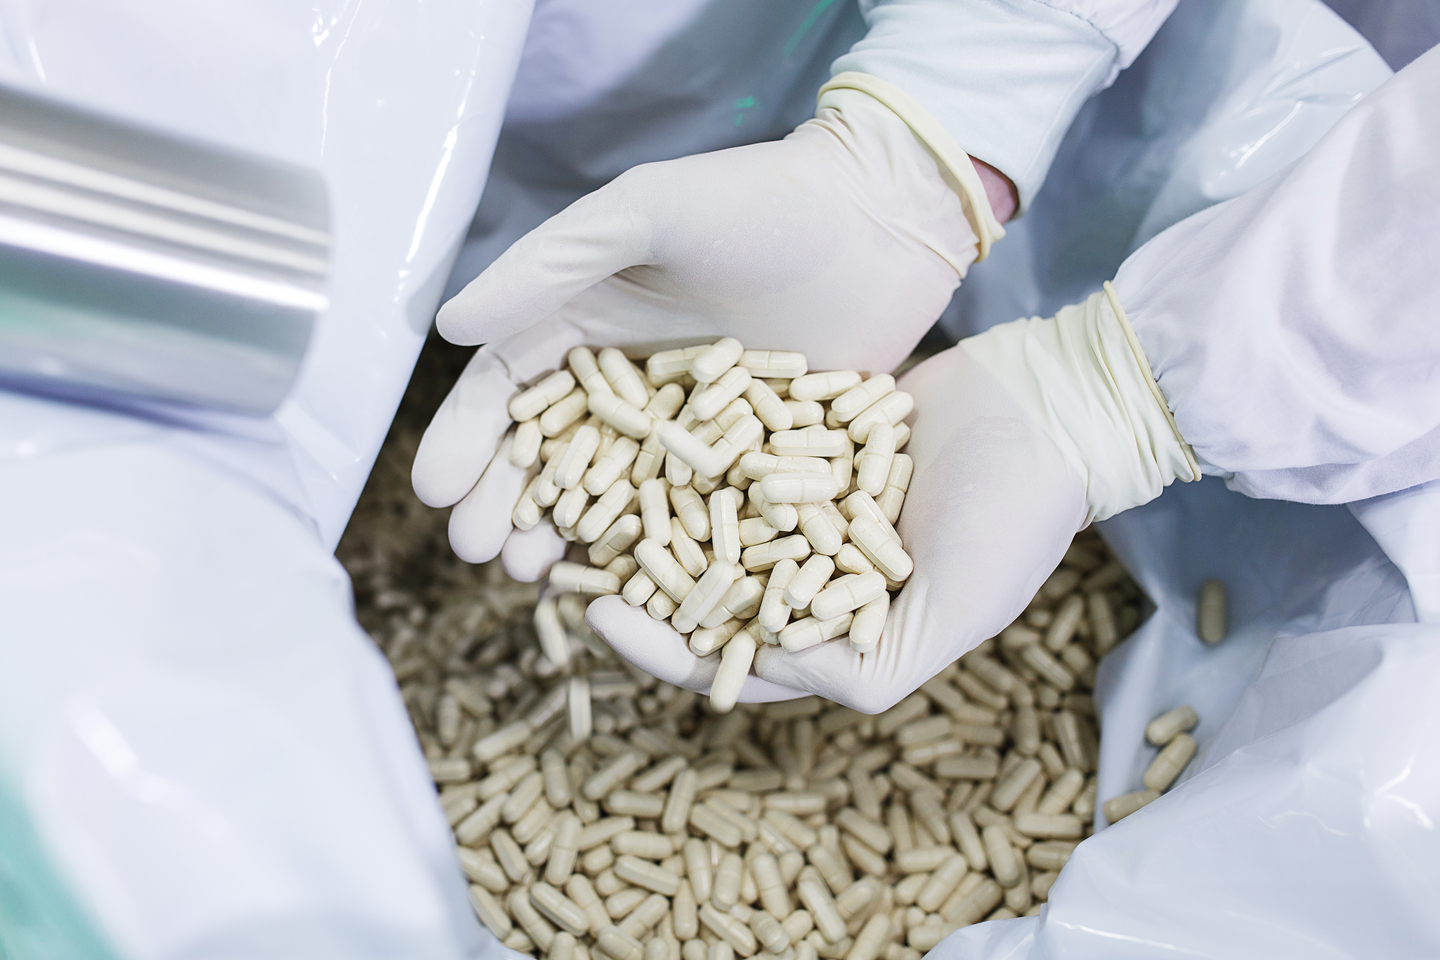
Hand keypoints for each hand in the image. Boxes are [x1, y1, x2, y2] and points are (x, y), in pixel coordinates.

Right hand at [413, 88, 988, 575]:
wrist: (885, 221)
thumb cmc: (761, 200)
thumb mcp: (645, 213)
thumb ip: (549, 265)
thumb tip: (447, 326)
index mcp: (588, 319)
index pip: (509, 387)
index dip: (468, 439)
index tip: (435, 493)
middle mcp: (629, 381)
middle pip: (550, 454)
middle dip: (507, 504)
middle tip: (480, 555)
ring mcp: (688, 428)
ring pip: (612, 494)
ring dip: (568, 537)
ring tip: (532, 577)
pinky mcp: (748, 458)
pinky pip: (691, 511)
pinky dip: (655, 549)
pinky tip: (625, 587)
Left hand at [588, 344, 1087, 712]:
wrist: (1051, 407)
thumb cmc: (1013, 519)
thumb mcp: (949, 615)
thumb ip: (861, 667)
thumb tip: (762, 679)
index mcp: (835, 627)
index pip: (732, 653)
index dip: (662, 645)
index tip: (598, 618)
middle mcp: (806, 566)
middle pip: (700, 585)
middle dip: (629, 577)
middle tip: (552, 562)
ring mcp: (798, 498)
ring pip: (702, 512)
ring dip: (638, 510)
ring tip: (569, 496)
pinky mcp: (798, 433)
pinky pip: (728, 441)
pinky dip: (680, 442)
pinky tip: (624, 426)